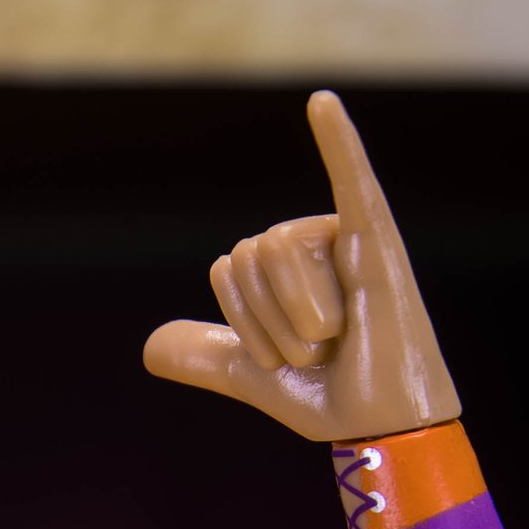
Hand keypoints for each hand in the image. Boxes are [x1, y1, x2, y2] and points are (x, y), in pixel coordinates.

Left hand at [143, 92, 457, 441]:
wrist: (376, 426)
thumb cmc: (326, 395)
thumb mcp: (250, 374)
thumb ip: (205, 355)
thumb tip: (151, 347)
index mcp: (281, 264)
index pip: (226, 267)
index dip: (243, 322)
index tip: (282, 355)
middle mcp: (311, 242)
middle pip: (248, 252)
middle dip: (270, 322)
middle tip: (315, 351)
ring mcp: (346, 237)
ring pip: (277, 248)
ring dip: (299, 318)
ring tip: (338, 338)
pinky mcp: (378, 243)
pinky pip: (352, 180)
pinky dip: (338, 141)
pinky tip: (320, 102)